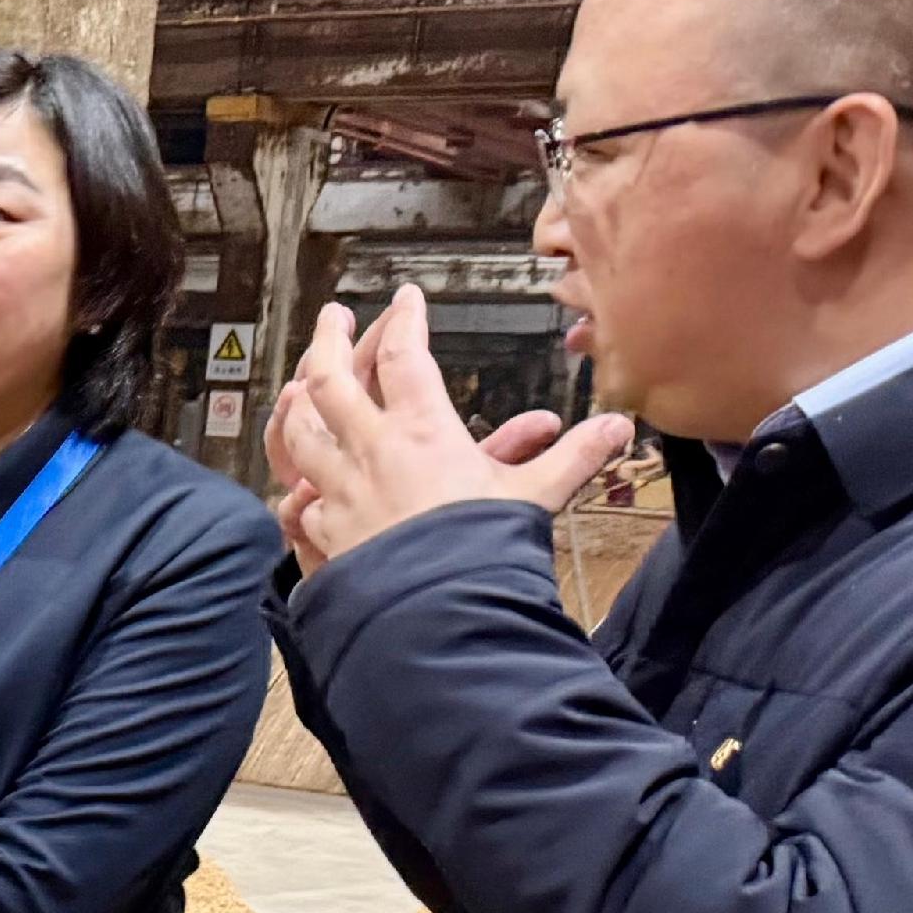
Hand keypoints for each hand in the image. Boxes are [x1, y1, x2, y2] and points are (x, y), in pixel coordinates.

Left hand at [269, 285, 634, 566]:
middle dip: (328, 341)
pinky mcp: (326, 533)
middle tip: (333, 317)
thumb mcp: (536, 495)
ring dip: (296, 406)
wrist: (440, 613)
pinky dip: (296, 488)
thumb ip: (573, 457)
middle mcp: (371, 452)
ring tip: (297, 387)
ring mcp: (340, 491)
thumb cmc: (486, 551)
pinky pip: (299, 501)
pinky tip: (296, 487)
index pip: (406, 355)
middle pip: (331, 379)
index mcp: (422, 431)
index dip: (405, 319)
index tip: (407, 298)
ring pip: (301, 433)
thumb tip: (617, 428)